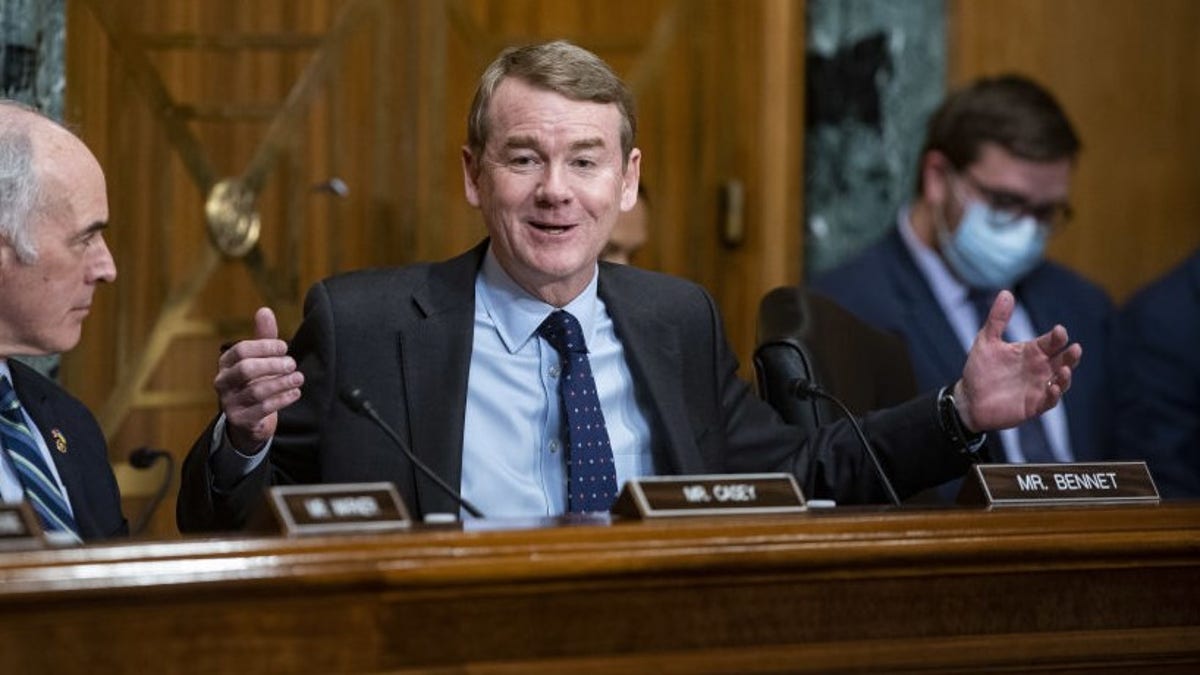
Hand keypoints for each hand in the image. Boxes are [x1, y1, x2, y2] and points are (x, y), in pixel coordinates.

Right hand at [214, 307, 303, 452]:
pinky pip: (262, 409)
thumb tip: (264, 310)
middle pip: (246, 369)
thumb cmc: (256, 382)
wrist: (249, 421)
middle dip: (273, 365)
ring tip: (299, 378)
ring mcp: (229, 403)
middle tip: (292, 364)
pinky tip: (295, 393)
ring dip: (282, 383)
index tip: (284, 347)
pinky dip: (282, 399)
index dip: (265, 347)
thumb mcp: (259, 359)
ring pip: (256, 391)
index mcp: (226, 363)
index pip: (242, 350)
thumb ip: (263, 337)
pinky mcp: (240, 420)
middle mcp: (222, 382)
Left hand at [956, 290, 1081, 431]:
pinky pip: (1049, 401)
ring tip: (1064, 369)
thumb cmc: (979, 369)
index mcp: (1032, 351)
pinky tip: (1052, 388)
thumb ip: (997, 319)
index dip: (1057, 337)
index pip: (1051, 342)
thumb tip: (1005, 292)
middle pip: (1062, 360)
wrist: (968, 398)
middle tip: (1075, 349)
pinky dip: (1053, 395)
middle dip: (1070, 355)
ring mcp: (1038, 387)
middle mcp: (1039, 368)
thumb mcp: (986, 341)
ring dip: (1065, 376)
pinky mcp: (1034, 405)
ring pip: (1061, 380)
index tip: (1059, 331)